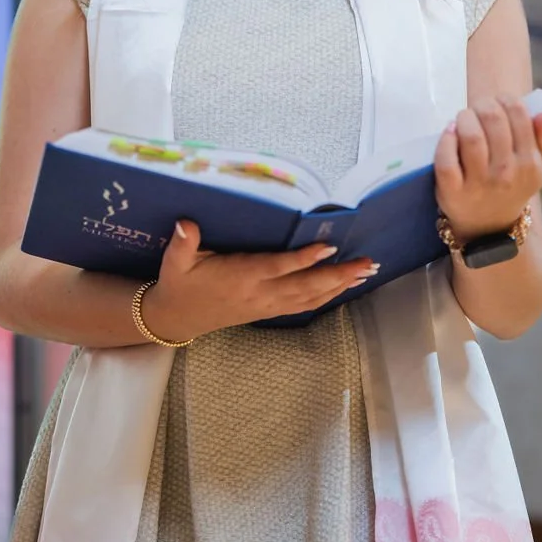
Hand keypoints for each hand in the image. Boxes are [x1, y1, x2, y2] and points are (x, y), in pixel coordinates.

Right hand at [142, 221, 378, 340]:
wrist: (177, 318)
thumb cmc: (179, 284)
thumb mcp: (175, 262)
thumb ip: (183, 242)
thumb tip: (185, 223)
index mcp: (240, 277)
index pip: (277, 267)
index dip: (303, 259)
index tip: (328, 247)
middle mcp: (259, 293)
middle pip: (304, 286)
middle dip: (338, 274)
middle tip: (367, 263)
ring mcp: (266, 304)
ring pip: (309, 297)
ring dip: (339, 285)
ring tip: (366, 273)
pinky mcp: (268, 310)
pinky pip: (303, 304)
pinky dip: (326, 296)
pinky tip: (343, 287)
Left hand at [433, 94, 541, 244]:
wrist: (490, 229)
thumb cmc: (513, 188)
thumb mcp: (539, 169)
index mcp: (530, 163)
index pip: (519, 115)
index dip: (505, 99)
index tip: (497, 101)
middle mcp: (506, 172)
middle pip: (493, 120)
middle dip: (483, 105)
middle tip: (477, 109)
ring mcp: (478, 183)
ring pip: (471, 137)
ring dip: (464, 118)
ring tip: (463, 118)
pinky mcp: (452, 192)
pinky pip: (446, 160)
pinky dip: (446, 140)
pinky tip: (449, 132)